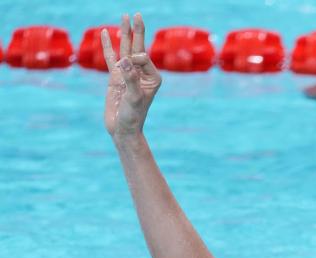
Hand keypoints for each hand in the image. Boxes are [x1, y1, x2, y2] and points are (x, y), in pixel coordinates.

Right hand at [101, 13, 161, 138]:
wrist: (122, 129)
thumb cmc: (133, 116)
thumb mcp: (134, 98)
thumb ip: (131, 78)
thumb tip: (124, 60)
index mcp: (153, 77)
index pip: (143, 57)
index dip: (133, 59)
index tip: (127, 73)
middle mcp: (142, 73)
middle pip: (138, 46)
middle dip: (137, 30)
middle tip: (137, 13)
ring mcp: (128, 73)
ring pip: (125, 49)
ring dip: (124, 33)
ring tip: (125, 17)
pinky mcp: (116, 77)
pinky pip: (111, 57)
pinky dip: (107, 45)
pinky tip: (105, 32)